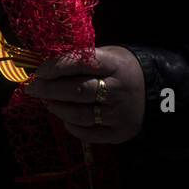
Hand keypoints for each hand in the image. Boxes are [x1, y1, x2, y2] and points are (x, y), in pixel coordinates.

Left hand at [25, 45, 145, 143]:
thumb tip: (42, 69)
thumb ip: (79, 61)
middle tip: (33, 88)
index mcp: (114, 64)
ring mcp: (120, 113)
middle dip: (49, 89)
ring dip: (56, 107)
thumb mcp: (106, 56)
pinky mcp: (120, 132)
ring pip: (79, 114)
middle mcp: (119, 89)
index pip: (81, 63)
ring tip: (46, 101)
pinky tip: (64, 117)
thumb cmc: (118, 69)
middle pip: (77, 91)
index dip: (56, 67)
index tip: (39, 71)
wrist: (155, 90)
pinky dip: (70, 125)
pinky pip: (87, 133)